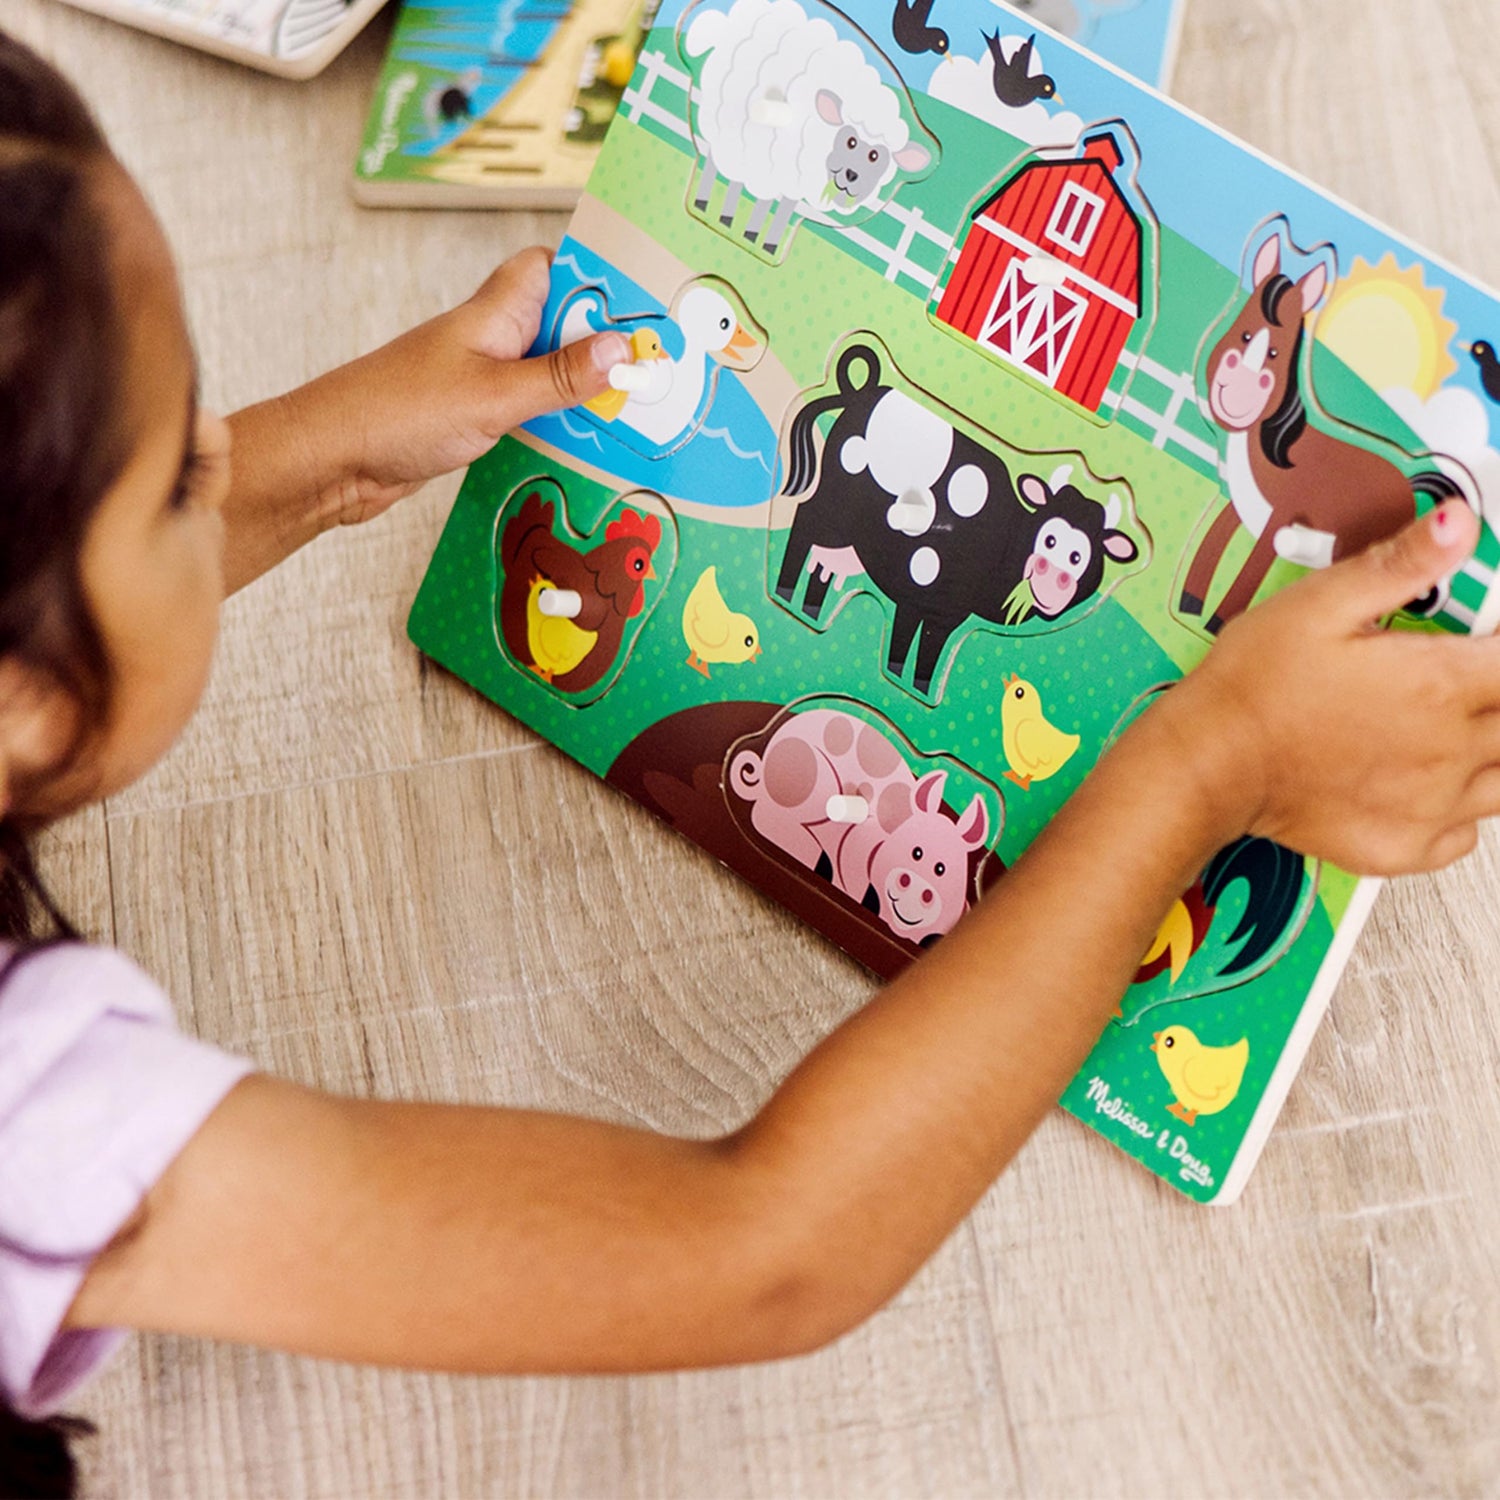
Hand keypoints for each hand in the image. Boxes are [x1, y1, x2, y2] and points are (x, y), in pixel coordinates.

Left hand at [294, 247, 630, 525]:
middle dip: (602, 341)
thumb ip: (558, 376)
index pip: (550, 267)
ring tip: (635, 410)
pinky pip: (527, 410)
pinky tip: (582, 443)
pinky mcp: (470, 416)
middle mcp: (489, 337)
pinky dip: (554, 422)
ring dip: (581, 389)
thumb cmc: (398, 414)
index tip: (641, 298)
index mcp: (494, 313)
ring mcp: (478, 377)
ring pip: (545, 370)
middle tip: (656, 366)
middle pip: (558, 322)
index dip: (591, 275)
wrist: (331, 460)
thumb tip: (621, 347)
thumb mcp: (494, 396)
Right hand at [1150, 501, 1499, 874]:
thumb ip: (1400, 564)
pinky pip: (1465, 834)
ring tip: (1445, 731)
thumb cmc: (1254, 684)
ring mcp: (1432, 807)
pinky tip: (1425, 785)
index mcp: (1442, 685)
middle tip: (1449, 686)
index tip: (1478, 642)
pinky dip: (1460, 810)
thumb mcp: (1319, 603)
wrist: (1208, 765)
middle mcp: (1451, 751)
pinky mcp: (1404, 847)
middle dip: (1493, 698)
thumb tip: (1459, 522)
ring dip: (1489, 753)